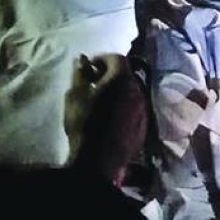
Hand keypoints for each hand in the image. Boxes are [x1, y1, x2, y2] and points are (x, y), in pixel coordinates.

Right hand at [73, 59, 149, 188]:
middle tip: (93, 82)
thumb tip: (82, 59)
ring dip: (117, 91)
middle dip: (110, 74)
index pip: (116, 58)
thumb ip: (80, 74)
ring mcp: (143, 109)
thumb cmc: (84, 124)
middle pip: (126, 74)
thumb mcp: (75, 96)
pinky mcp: (144, 125)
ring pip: (131, 92)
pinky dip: (123, 106)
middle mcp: (138, 91)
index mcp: (121, 80)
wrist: (99, 161)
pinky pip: (134, 108)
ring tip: (100, 101)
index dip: (102, 59)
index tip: (89, 67)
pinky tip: (110, 117)